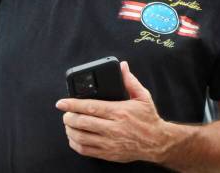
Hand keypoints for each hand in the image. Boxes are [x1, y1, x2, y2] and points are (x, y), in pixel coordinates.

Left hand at [56, 61, 171, 162]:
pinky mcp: (108, 153)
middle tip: (65, 113)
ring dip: (70, 130)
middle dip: (69, 117)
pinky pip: (86, 150)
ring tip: (69, 124)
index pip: (90, 107)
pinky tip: (74, 138)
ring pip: (81, 137)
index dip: (73, 104)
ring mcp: (109, 142)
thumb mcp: (143, 97)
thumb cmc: (149, 119)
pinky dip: (76, 144)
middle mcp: (113, 128)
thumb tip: (122, 66)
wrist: (157, 142)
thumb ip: (130, 81)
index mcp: (119, 112)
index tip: (61, 102)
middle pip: (82, 122)